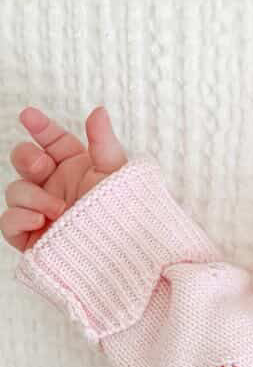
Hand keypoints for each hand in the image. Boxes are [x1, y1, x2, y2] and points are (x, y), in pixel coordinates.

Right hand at [3, 105, 127, 252]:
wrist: (126, 256)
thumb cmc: (126, 215)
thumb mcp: (116, 175)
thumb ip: (103, 142)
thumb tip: (99, 110)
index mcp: (76, 167)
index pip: (52, 140)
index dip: (39, 126)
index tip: (29, 115)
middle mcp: (55, 186)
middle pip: (24, 160)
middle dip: (26, 156)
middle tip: (42, 165)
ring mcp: (41, 211)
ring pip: (15, 191)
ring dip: (33, 196)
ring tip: (59, 209)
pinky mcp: (32, 237)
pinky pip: (8, 222)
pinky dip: (18, 218)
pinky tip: (39, 220)